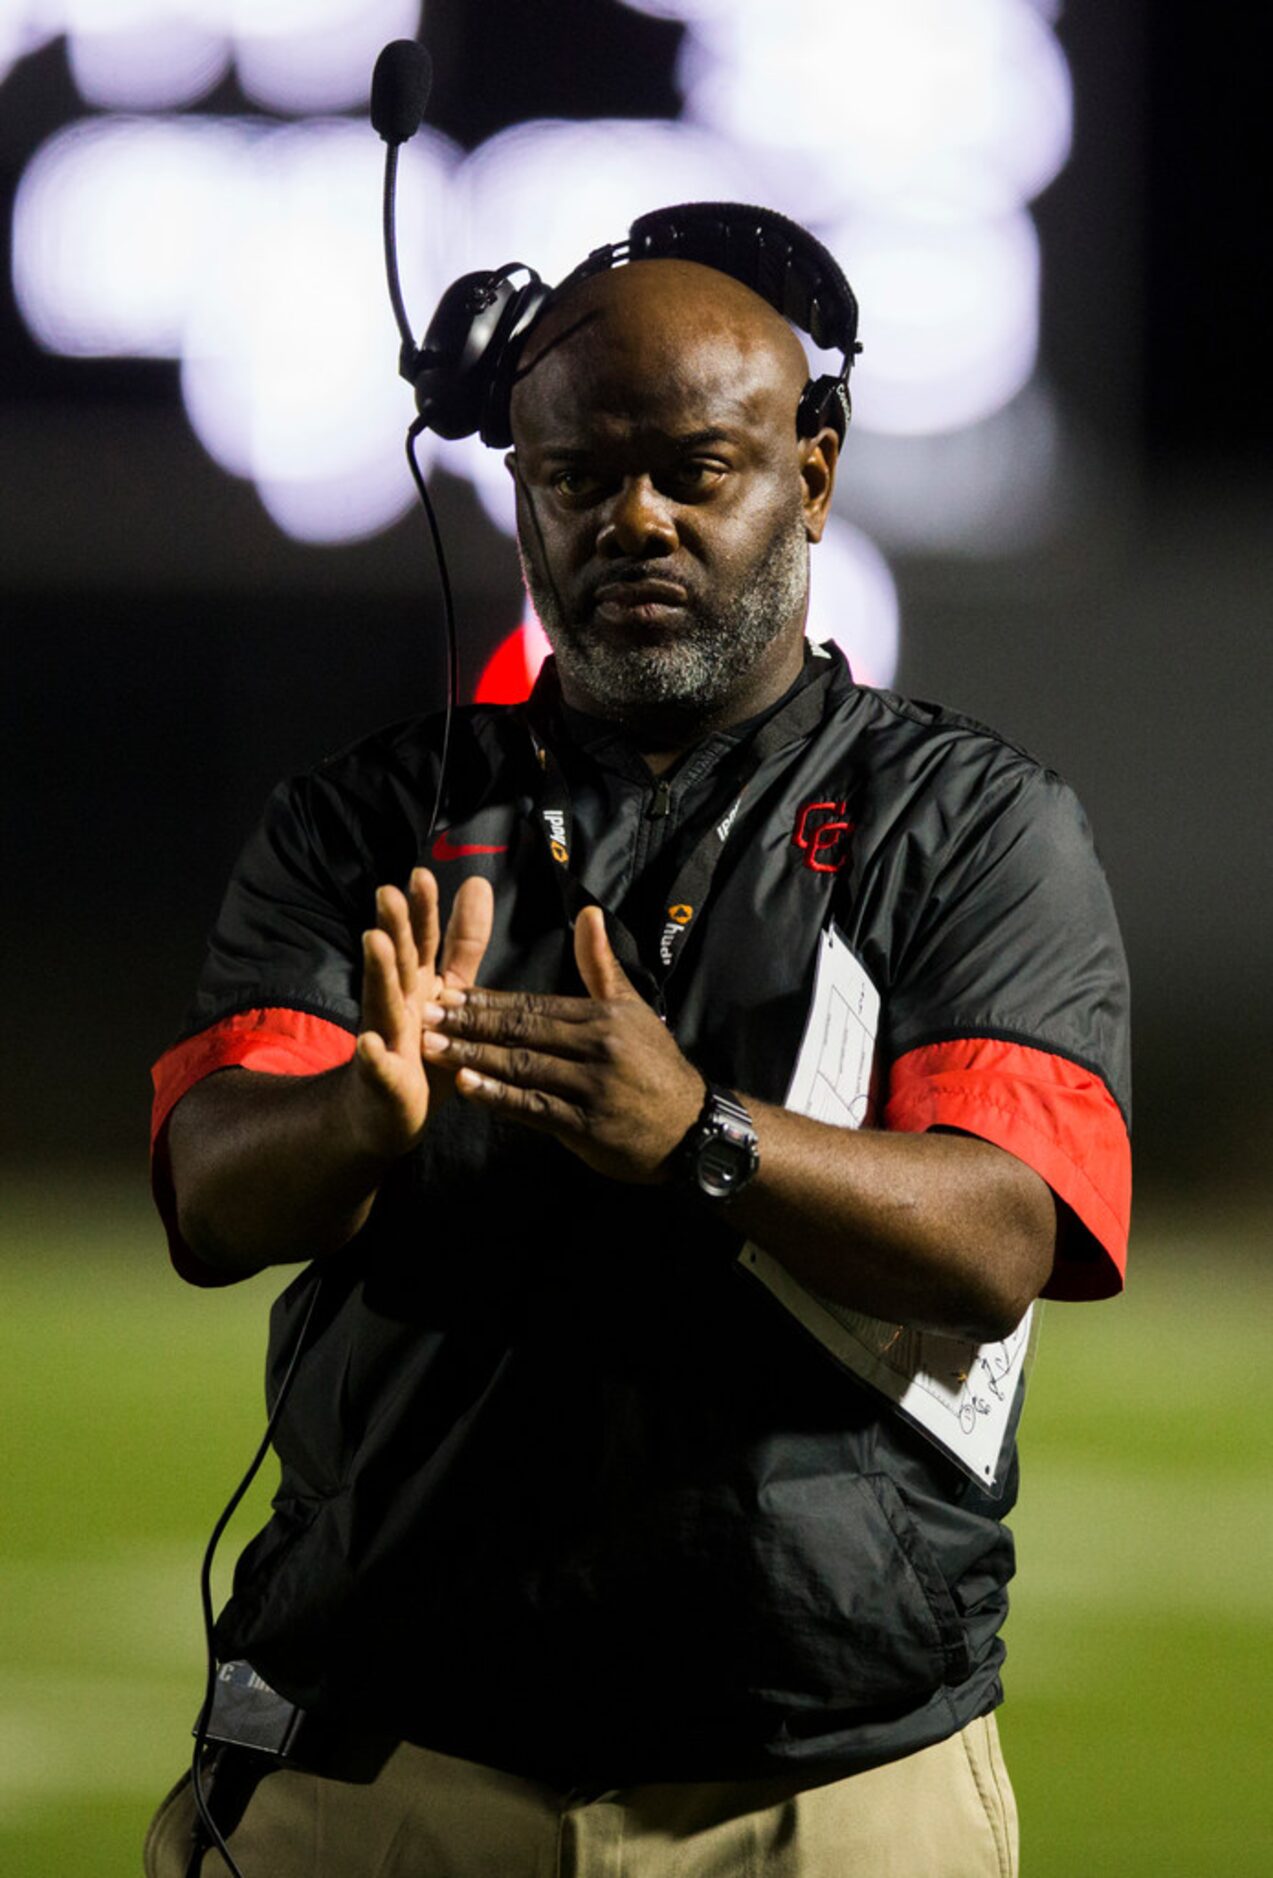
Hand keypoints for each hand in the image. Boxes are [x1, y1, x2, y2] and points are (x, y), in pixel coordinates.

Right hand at [351, 867, 492, 1159]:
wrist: (385, 1111)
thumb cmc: (422, 1047)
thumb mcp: (448, 991)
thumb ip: (463, 943)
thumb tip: (477, 882)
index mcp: (418, 983)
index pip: (422, 940)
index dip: (422, 909)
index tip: (423, 874)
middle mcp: (399, 1004)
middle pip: (398, 961)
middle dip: (393, 927)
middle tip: (388, 892)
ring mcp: (387, 1039)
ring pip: (383, 1002)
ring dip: (379, 972)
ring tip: (375, 941)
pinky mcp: (382, 1078)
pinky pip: (377, 1066)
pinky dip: (373, 1056)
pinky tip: (369, 1043)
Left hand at [422, 905, 705, 1182]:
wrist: (691, 1128)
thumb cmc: (655, 1065)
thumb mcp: (634, 1009)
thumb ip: (601, 965)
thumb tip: (588, 912)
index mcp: (602, 1016)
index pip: (534, 1004)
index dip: (488, 1000)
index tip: (446, 992)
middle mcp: (596, 1047)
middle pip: (522, 1031)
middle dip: (470, 1023)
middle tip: (425, 1014)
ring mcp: (591, 1088)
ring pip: (523, 1067)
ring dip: (473, 1058)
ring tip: (431, 1048)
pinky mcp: (587, 1126)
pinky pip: (535, 1109)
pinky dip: (499, 1098)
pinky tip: (466, 1090)